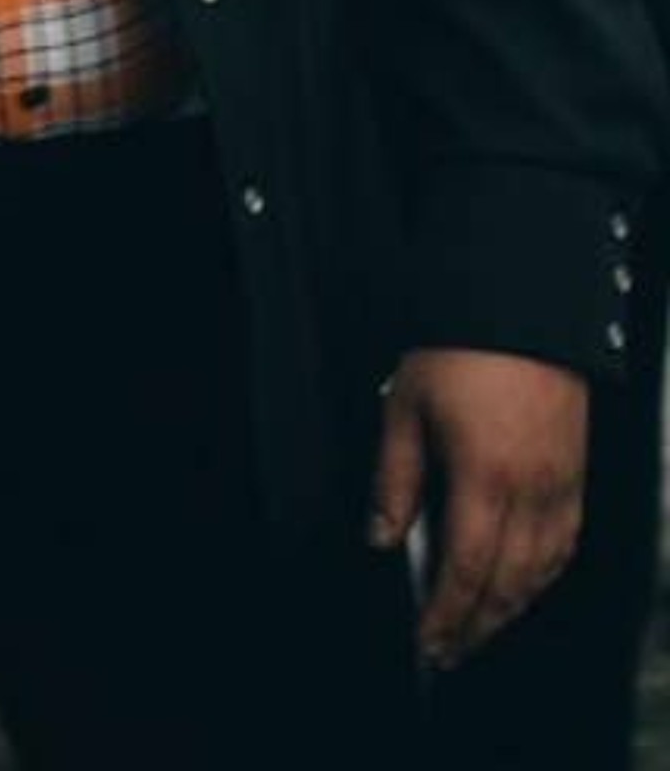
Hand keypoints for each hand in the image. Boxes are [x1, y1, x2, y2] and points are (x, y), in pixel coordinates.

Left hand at [367, 346, 588, 666]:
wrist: (521, 309)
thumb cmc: (457, 350)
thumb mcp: (404, 405)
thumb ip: (394, 478)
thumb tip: (382, 536)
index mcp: (485, 478)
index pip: (466, 570)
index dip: (446, 614)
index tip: (428, 642)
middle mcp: (532, 493)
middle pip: (508, 584)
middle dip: (477, 625)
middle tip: (450, 652)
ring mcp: (562, 487)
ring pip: (542, 573)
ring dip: (510, 609)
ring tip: (478, 628)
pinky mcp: (577, 476)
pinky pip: (565, 545)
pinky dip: (542, 577)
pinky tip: (522, 584)